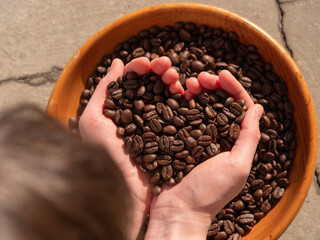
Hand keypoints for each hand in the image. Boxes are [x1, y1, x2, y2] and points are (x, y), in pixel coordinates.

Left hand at [78, 56, 182, 239]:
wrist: (122, 191)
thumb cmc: (103, 156)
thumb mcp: (93, 120)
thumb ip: (103, 91)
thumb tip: (117, 63)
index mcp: (120, 109)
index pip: (132, 81)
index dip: (140, 67)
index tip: (148, 62)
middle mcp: (139, 114)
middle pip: (151, 85)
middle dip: (159, 70)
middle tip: (167, 65)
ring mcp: (155, 125)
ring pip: (166, 96)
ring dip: (171, 82)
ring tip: (176, 78)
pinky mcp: (169, 136)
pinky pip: (178, 114)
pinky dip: (182, 101)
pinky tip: (185, 92)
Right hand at [145, 70, 262, 239]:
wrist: (177, 210)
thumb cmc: (209, 193)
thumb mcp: (237, 166)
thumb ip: (248, 137)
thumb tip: (258, 108)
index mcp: (233, 141)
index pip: (237, 108)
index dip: (232, 88)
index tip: (222, 74)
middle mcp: (215, 136)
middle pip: (217, 103)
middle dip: (212, 86)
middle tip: (201, 77)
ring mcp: (195, 137)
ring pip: (198, 106)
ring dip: (195, 91)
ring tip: (188, 83)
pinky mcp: (177, 140)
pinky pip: (179, 116)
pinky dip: (179, 103)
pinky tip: (176, 94)